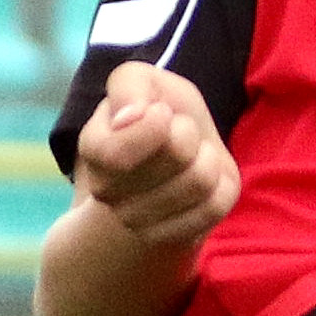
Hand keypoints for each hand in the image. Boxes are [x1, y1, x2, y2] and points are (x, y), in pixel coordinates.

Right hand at [69, 63, 238, 255]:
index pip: (121, 151)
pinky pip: (216, 207)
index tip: (161, 112)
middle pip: (177, 154)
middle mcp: (108, 192)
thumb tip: (130, 118)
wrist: (175, 151)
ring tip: (192, 155)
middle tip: (178, 132)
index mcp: (94, 150)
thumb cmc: (158, 110)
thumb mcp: (141, 79)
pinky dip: (221, 184)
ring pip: (200, 183)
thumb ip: (128, 86)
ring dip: (207, 156)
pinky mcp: (176, 236)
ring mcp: (139, 222)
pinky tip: (204, 180)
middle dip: (188, 131)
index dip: (157, 121)